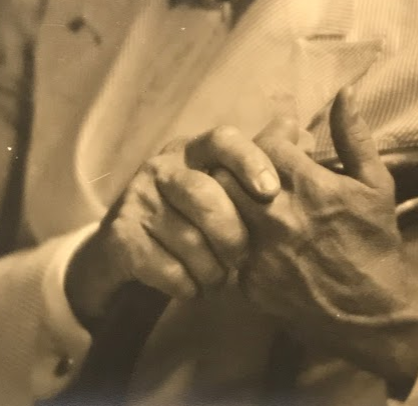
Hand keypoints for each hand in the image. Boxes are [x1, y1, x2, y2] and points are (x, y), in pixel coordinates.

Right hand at [65, 124, 289, 324]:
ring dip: (212, 269)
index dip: (249, 161)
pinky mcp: (120, 236)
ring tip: (219, 278)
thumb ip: (258, 158)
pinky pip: (166, 268)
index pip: (222, 140)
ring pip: (188, 238)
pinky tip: (193, 287)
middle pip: (204, 194)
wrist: (123, 249)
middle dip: (231, 234)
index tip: (270, 192)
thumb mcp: (219, 182)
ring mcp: (137, 199)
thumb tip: (297, 129)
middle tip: (241, 258)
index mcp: (191, 149)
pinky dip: (188, 285)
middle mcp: (161, 167)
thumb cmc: (188, 213)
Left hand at [216, 90, 417, 396]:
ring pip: (222, 209)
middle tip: (261, 164)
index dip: (274, 136)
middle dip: (244, 162)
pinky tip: (256, 230)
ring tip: (253, 194)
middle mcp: (279, 218)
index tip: (288, 140)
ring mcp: (261, 253)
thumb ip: (353, 135)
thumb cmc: (376, 238)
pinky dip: (238, 232)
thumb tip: (344, 91)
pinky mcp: (250, 283)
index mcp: (309, 188)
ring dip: (234, 196)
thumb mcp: (375, 182)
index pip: (266, 144)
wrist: (376, 310)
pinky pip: (228, 245)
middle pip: (231, 173)